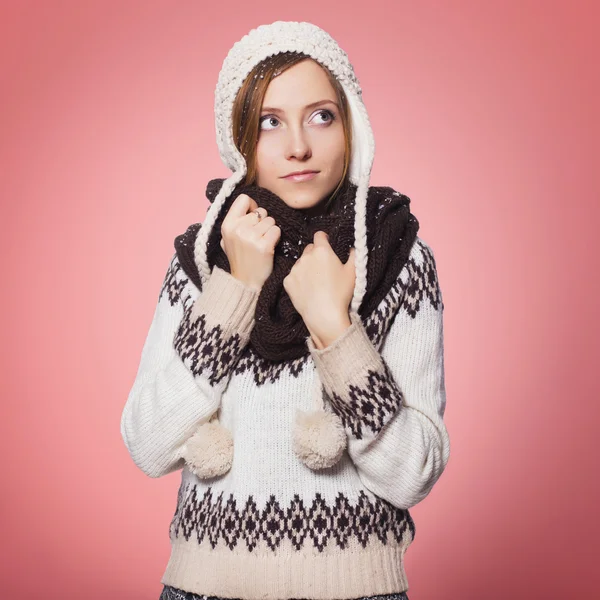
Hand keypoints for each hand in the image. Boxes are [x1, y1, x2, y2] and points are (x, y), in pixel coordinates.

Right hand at [220, 194, 280, 289]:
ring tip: (262, 242)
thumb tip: (248, 205)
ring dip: (270, 230)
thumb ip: (234, 221)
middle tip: (258, 236)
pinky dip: (276, 237)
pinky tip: (269, 246)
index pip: (244, 199)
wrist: (245, 282)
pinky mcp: (264, 245)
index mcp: (227, 225)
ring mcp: (251, 237)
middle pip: (261, 211)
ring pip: (270, 220)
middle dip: (262, 222)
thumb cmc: (239, 259)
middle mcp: (238, 229)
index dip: (252, 206)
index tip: (253, 217)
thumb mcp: (228, 239)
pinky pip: (277, 230)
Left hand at [283, 231, 355, 346]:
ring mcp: (294, 269)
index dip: (324, 239)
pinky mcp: (287, 281)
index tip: (327, 244)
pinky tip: (307, 289)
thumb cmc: (341, 293)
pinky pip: (292, 276)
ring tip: (316, 281)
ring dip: (306, 267)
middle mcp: (306, 256)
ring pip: (300, 262)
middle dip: (315, 254)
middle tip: (324, 268)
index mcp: (322, 251)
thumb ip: (355, 254)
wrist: (324, 315)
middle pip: (309, 248)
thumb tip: (353, 247)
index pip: (319, 235)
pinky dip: (298, 280)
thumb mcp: (354, 272)